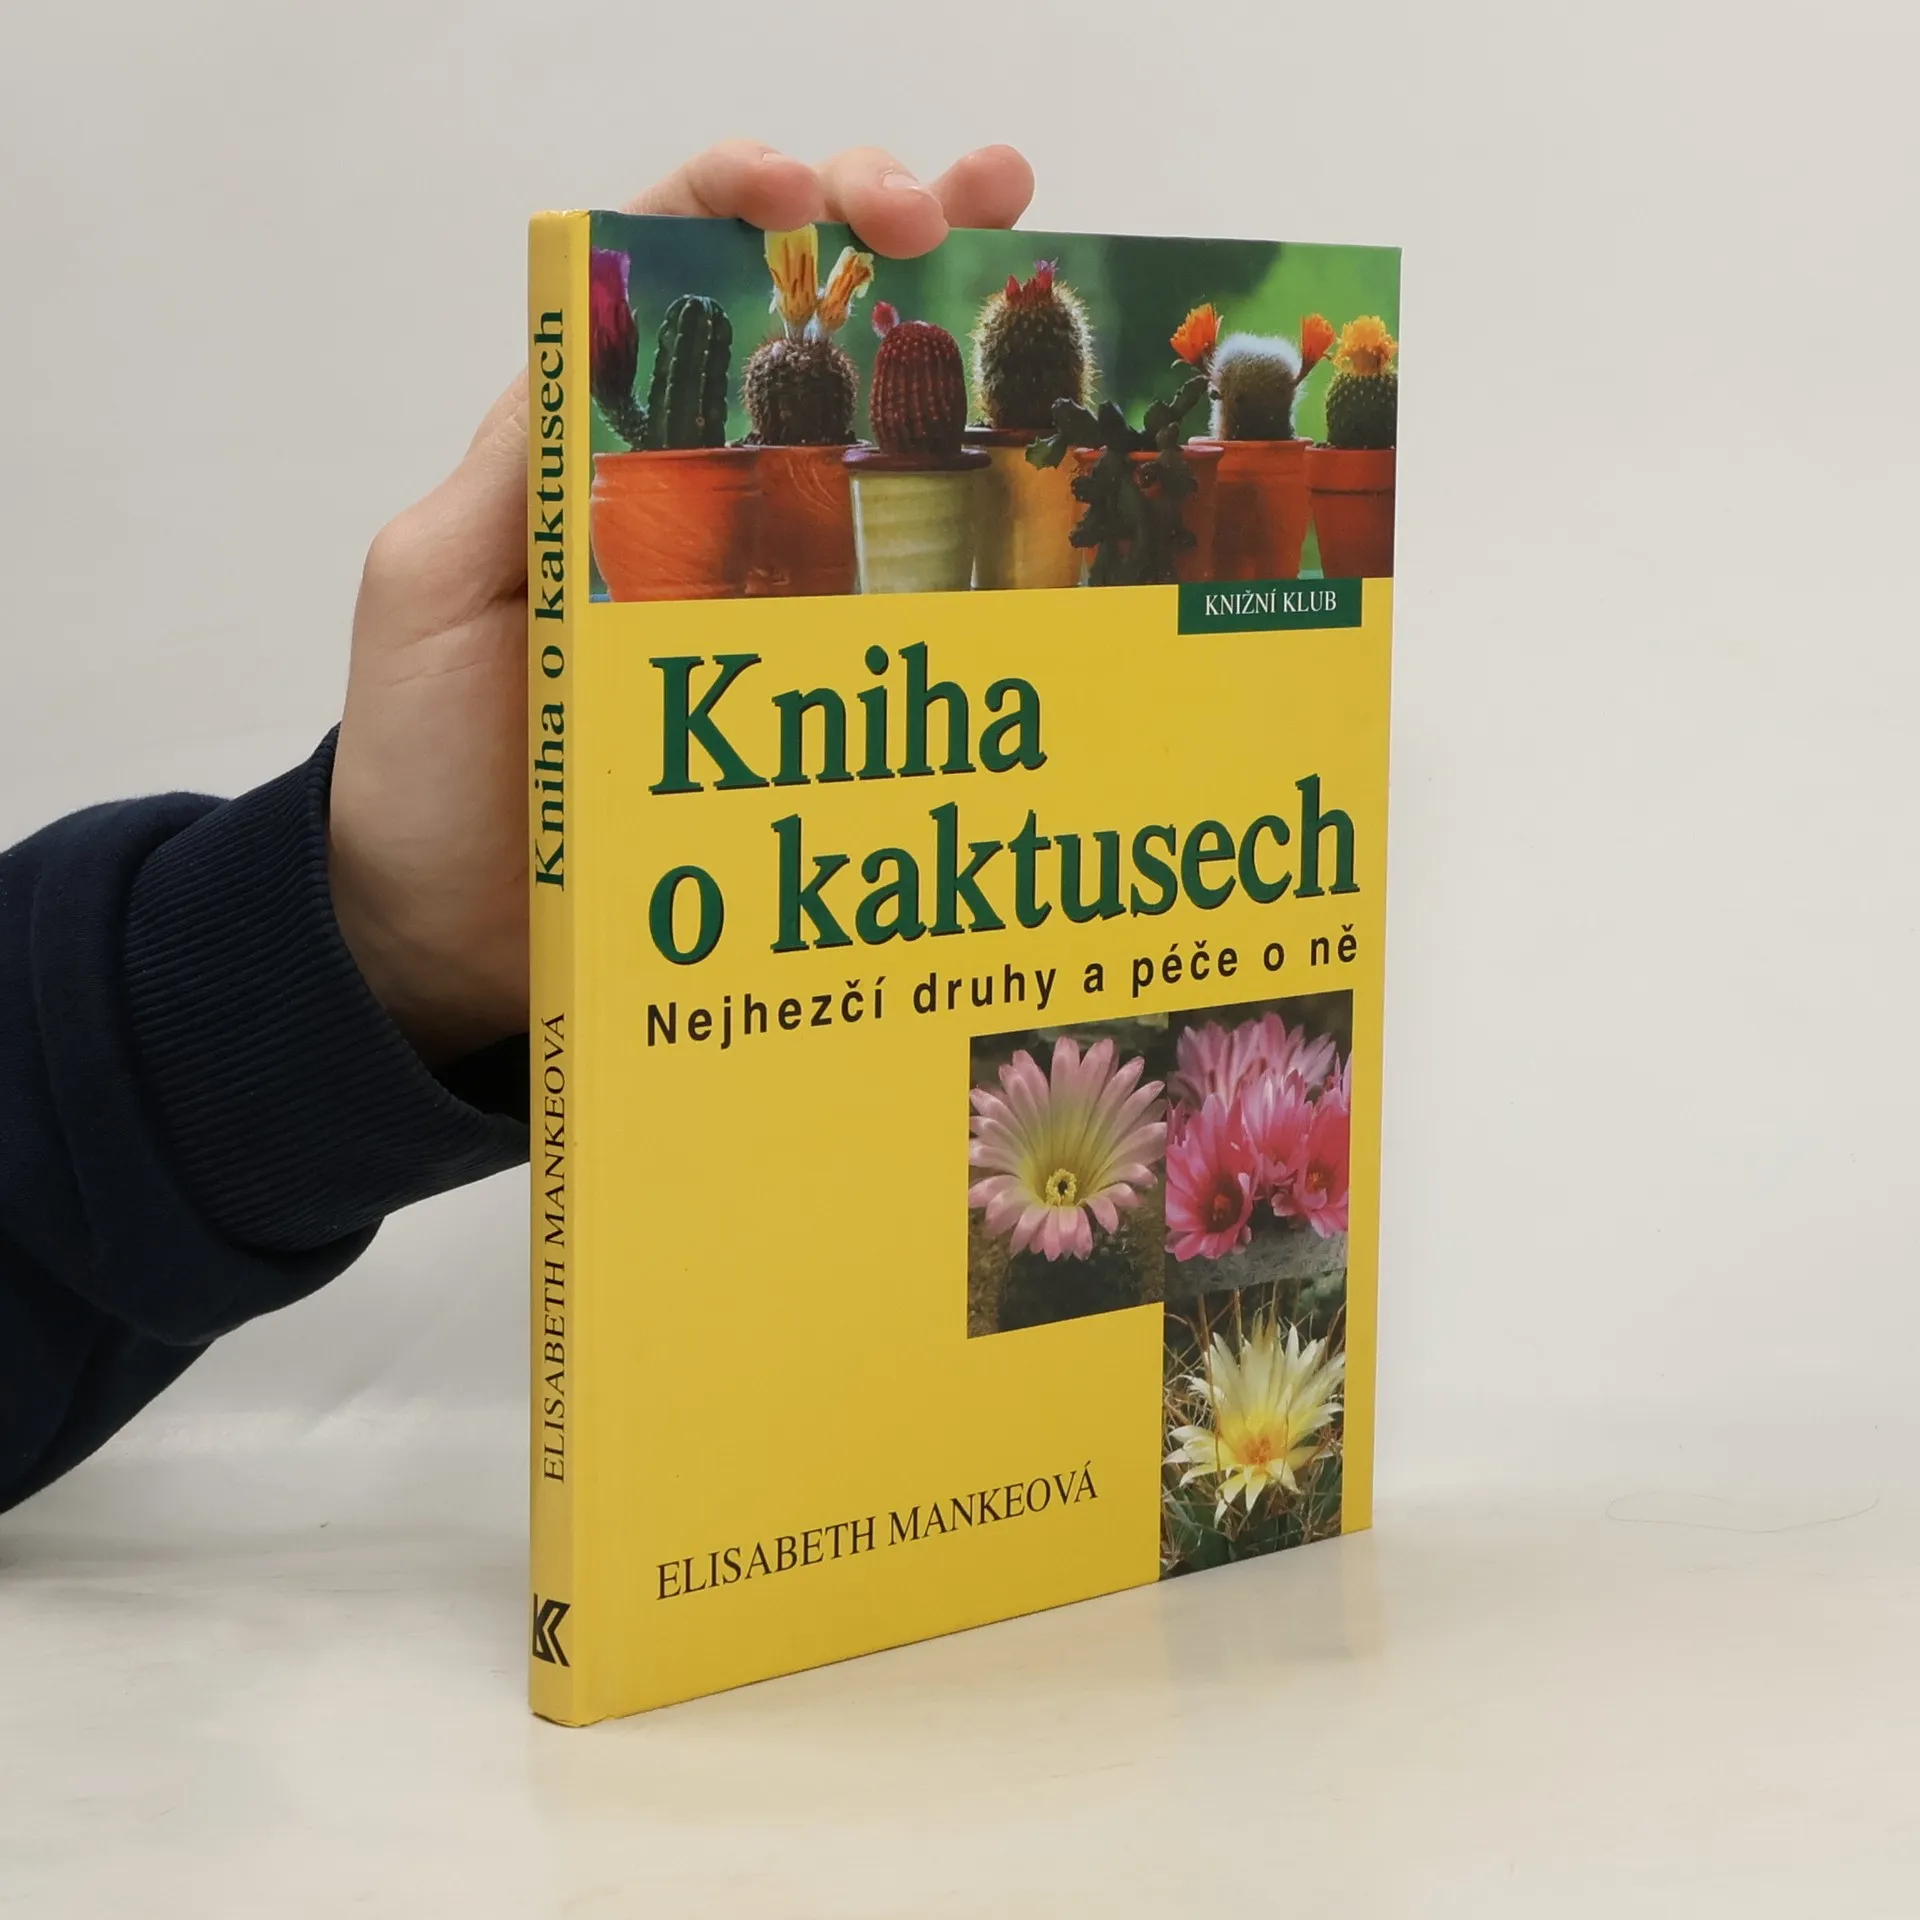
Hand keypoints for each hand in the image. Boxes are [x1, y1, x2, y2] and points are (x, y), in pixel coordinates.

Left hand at [329, 142, 1034, 1064]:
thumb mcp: (434, 591)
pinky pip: (897, 597)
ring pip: (876, 445)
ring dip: (968, 357)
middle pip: (804, 328)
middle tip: (980, 204)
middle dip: (894, 230)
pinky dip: (976, 540)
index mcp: (587, 447)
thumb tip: (608, 356)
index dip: (746, 200)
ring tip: (1050, 302)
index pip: (668, 273)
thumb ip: (514, 477)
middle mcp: (692, 497)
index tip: (816, 199)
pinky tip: (1050, 505)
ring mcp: (763, 590)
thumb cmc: (422, 761)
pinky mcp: (810, 686)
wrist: (454, 932)